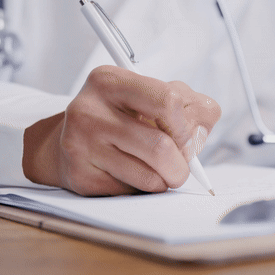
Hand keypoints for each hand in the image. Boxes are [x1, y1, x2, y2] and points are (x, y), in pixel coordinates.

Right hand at [22, 65, 220, 195]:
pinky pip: (132, 193)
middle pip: (161, 147)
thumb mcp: (155, 97)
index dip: (187, 126)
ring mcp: (80, 144)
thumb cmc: (124, 117)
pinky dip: (142, 190)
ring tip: (156, 170)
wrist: (73, 140)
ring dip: (164, 180)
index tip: (187, 137)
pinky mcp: (80, 177)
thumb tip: (200, 132)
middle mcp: (89, 110)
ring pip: (149, 177)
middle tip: (179, 166)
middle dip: (181, 165)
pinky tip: (130, 175)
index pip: (168, 101)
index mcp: (110, 80)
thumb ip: (191, 106)